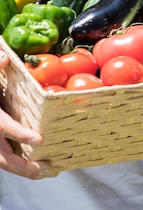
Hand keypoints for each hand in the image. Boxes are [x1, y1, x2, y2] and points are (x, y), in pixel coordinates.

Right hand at [0, 49, 51, 178]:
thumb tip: (5, 57)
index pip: (4, 128)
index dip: (20, 134)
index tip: (38, 140)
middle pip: (3, 156)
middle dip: (23, 165)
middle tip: (45, 168)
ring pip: (5, 162)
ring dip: (26, 170)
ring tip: (49, 172)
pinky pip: (8, 160)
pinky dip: (23, 167)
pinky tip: (42, 170)